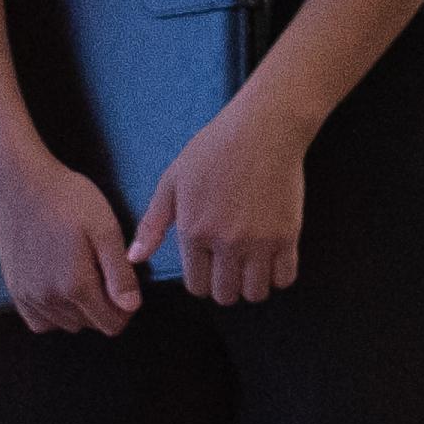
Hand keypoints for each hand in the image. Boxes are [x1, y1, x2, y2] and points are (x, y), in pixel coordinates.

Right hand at [0, 117, 143, 332]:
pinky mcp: (14, 290)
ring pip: (67, 324)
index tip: (124, 282)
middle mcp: (50, 299)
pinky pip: (40, 321)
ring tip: (81, 272)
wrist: (19, 184)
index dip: (125, 307)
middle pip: (90, 324)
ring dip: (80, 309)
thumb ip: (119, 272)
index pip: (112, 324)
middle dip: (104, 305)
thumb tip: (131, 307)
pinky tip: (60, 287)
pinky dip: (54, 313)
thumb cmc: (66, 199)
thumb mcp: (105, 228)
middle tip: (101, 269)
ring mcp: (29, 297)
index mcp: (76, 285)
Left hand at [131, 86, 311, 304]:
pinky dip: (277, 276)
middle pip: (225, 295)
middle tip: (228, 267)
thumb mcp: (173, 180)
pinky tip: (271, 259)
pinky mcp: (288, 235)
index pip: (196, 285)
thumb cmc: (214, 148)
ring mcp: (259, 241)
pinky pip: (285, 278)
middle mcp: (226, 242)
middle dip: (224, 287)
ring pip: (255, 293)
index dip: (200, 280)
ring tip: (250, 265)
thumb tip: (135, 258)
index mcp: (194, 230)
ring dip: (251, 285)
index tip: (207, 267)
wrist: (264, 128)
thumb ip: (152, 223)